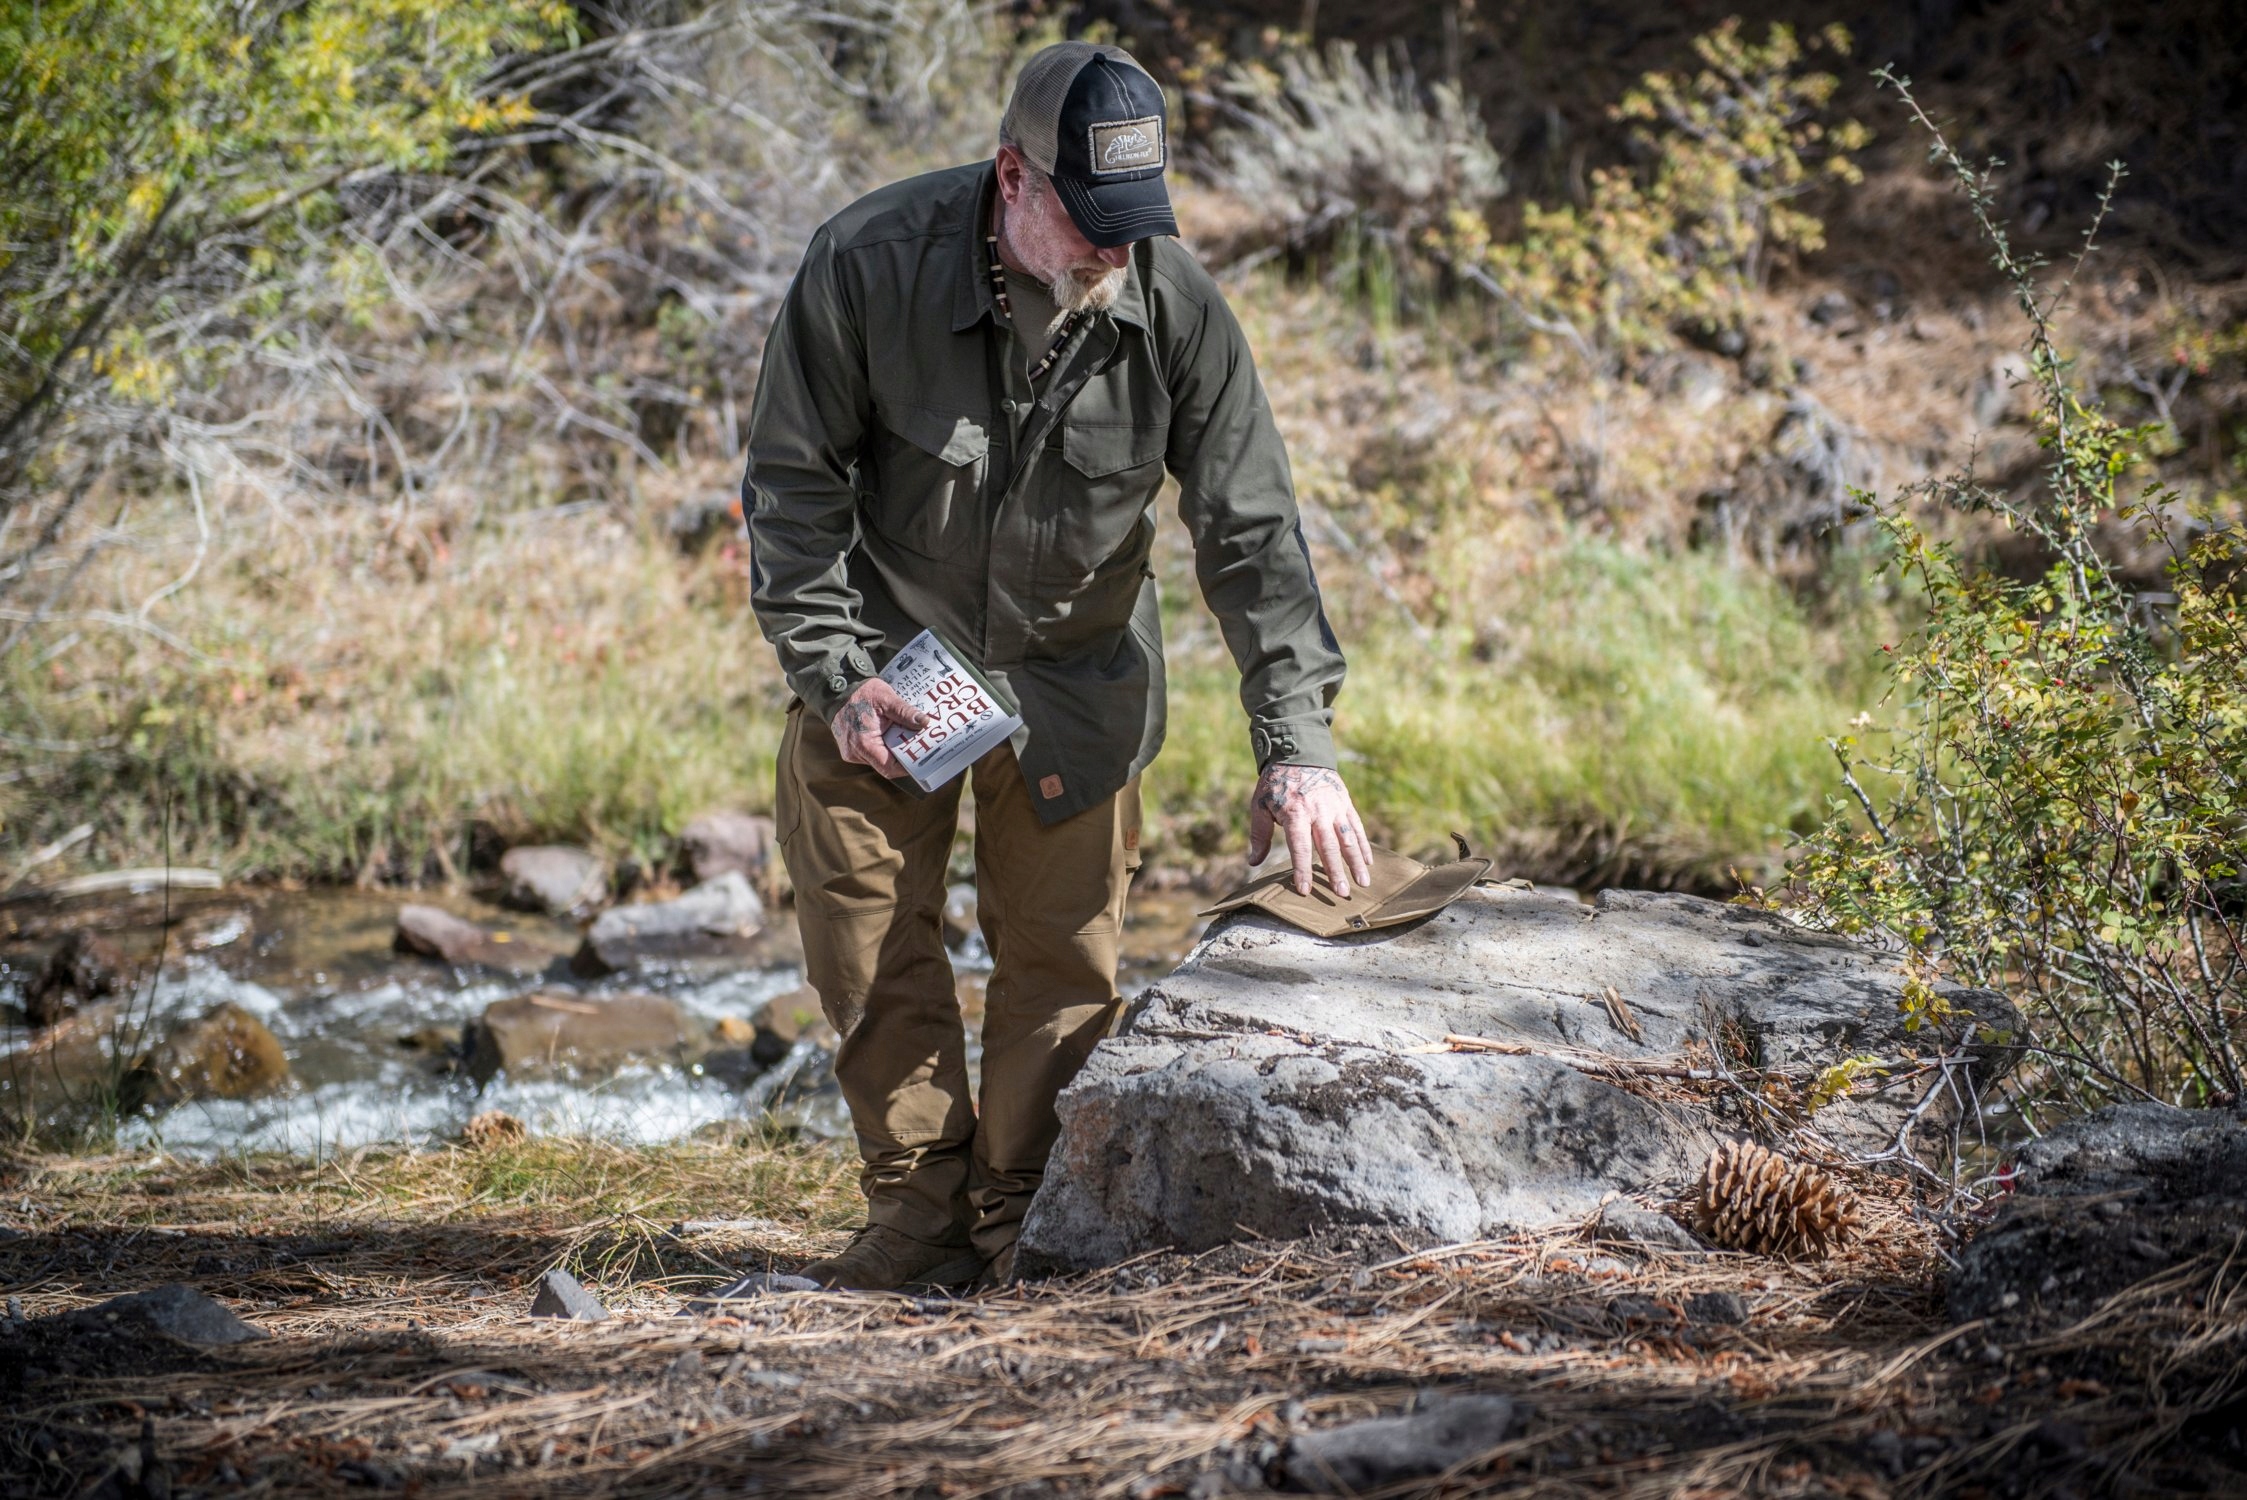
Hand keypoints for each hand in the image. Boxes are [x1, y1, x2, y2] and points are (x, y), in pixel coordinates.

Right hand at [829, 677, 927, 777]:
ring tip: (909, 738)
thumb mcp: (885, 698)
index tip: (922, 759)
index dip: (907, 767)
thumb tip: (924, 722)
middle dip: (903, 756)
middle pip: (886, 764)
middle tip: (920, 746)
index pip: (888, 768)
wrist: (837, 690)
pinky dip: (884, 745)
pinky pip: (873, 752)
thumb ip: (904, 712)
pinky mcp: (853, 748)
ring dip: (894, 750)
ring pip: (879, 759)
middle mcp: (855, 753)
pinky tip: (894, 734)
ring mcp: (852, 752)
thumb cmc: (860, 693)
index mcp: (863, 744)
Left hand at [1247, 763, 1374, 896]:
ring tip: (1363, 883)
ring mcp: (1334, 806)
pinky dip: (1363, 844)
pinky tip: (1368, 862)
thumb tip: (1253, 862)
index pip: (1300, 846)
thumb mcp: (1260, 805)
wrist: (1298, 753)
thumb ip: (1259, 834)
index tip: (1305, 890)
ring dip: (1356, 862)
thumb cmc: (1276, 784)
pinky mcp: (1345, 802)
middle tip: (1342, 894)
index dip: (1302, 869)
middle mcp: (1318, 811)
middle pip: (1328, 846)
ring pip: (1348, 838)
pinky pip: (1356, 826)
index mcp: (1295, 812)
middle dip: (1335, 871)